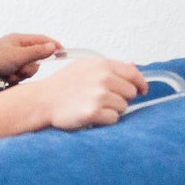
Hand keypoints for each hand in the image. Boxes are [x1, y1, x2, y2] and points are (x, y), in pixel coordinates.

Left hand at [0, 33, 62, 91]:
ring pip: (27, 70)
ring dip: (20, 75)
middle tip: (20, 69)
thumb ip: (37, 52)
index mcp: (18, 40)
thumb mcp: (17, 56)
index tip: (64, 54)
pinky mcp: (5, 72)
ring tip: (8, 75)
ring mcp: (10, 61)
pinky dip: (13, 80)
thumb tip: (53, 47)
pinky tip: (3, 80)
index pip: (42, 41)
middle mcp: (15, 49)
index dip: (53, 46)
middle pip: (36, 59)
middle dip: (30, 67)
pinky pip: (18, 78)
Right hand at [15, 56, 147, 130]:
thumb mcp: (85, 67)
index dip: (140, 84)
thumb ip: (109, 67)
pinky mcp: (94, 112)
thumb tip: (134, 66)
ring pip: (123, 107)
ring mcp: (98, 95)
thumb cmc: (63, 85)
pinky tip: (91, 114)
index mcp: (102, 64)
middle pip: (130, 93)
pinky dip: (105, 120)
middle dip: (121, 98)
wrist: (43, 100)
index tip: (142, 91)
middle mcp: (102, 78)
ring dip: (112, 110)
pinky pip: (113, 119)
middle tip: (104, 100)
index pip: (133, 74)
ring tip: (94, 106)